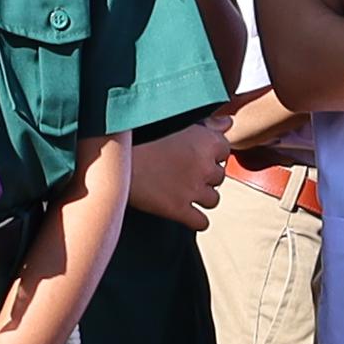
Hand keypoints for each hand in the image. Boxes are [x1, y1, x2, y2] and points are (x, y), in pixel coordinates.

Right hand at [128, 113, 231, 230]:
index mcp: (205, 141)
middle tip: (183, 172)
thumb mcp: (177, 124)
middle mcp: (204, 165)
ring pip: (213, 200)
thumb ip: (208, 124)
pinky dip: (195, 219)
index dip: (210, 154)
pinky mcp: (179, 209)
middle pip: (219, 177)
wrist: (114, 161)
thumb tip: (229, 122)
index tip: (193, 155)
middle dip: (205, 177)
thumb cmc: (140, 137)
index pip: (224, 151)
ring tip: (181, 190)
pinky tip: (184, 211)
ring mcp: (192, 190)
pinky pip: (202, 222)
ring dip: (201, 197)